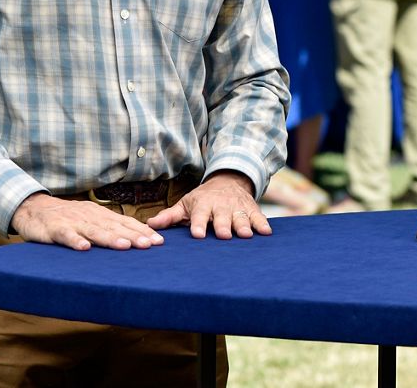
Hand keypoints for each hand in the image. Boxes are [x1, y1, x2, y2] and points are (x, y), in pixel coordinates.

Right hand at [10, 193, 164, 250]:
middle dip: (133, 236)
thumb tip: (135, 237)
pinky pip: (66, 236)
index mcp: (101, 215)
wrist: (35, 209)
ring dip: (110, 239)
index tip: (159, 241)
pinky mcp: (55, 229)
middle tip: (150, 244)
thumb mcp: (91, 219)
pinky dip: (75, 241)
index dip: (142, 231)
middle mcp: (91, 217)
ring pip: (94, 231)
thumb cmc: (68, 217)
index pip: (126, 223)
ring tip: (125, 246)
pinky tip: (84, 248)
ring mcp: (73, 222)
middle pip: (115, 227)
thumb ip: (109, 227)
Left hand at [147, 171, 271, 239]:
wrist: (228, 181)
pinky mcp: (251, 209)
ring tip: (245, 235)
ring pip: (241, 217)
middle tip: (224, 235)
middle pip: (222, 216)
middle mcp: (221, 205)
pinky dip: (262, 224)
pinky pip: (258, 217)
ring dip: (244, 226)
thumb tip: (150, 225)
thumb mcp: (185, 204)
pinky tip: (266, 233)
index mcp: (203, 204)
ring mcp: (238, 207)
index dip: (198, 224)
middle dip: (223, 225)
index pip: (199, 215)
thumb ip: (169, 216)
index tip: (197, 234)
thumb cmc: (202, 199)